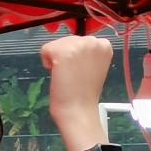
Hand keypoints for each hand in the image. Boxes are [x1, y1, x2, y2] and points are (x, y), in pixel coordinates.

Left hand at [40, 36, 111, 150]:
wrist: (79, 110)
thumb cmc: (85, 93)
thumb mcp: (95, 66)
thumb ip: (87, 54)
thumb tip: (73, 49)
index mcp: (104, 45)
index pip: (80, 40)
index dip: (77, 55)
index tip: (81, 70)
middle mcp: (93, 41)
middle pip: (68, 40)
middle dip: (66, 55)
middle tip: (73, 75)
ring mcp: (78, 45)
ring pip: (56, 44)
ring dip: (56, 58)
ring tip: (67, 75)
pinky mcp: (62, 51)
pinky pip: (45, 49)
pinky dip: (46, 62)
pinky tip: (57, 74)